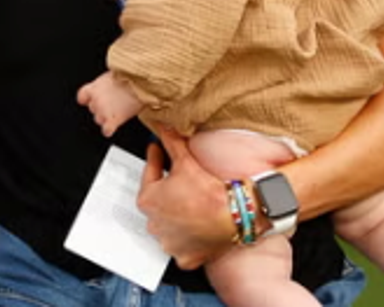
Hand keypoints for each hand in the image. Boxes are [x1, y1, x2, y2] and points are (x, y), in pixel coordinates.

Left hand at [76, 72, 142, 136]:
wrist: (139, 83)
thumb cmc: (128, 77)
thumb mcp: (110, 76)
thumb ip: (103, 85)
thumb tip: (106, 88)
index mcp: (93, 88)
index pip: (81, 97)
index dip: (88, 99)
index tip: (92, 100)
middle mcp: (95, 101)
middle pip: (92, 109)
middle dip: (101, 107)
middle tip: (113, 103)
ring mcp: (103, 111)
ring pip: (98, 120)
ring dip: (105, 118)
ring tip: (118, 111)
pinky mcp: (112, 120)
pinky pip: (106, 130)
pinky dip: (108, 130)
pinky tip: (112, 127)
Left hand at [137, 126, 236, 268]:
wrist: (235, 216)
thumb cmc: (209, 193)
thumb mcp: (186, 161)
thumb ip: (171, 142)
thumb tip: (163, 126)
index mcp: (148, 200)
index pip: (149, 173)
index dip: (156, 159)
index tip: (157, 151)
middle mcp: (153, 224)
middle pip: (158, 201)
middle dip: (166, 189)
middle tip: (178, 179)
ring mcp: (168, 242)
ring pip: (168, 224)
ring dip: (175, 214)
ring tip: (190, 202)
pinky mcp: (184, 257)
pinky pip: (183, 245)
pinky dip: (188, 237)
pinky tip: (196, 226)